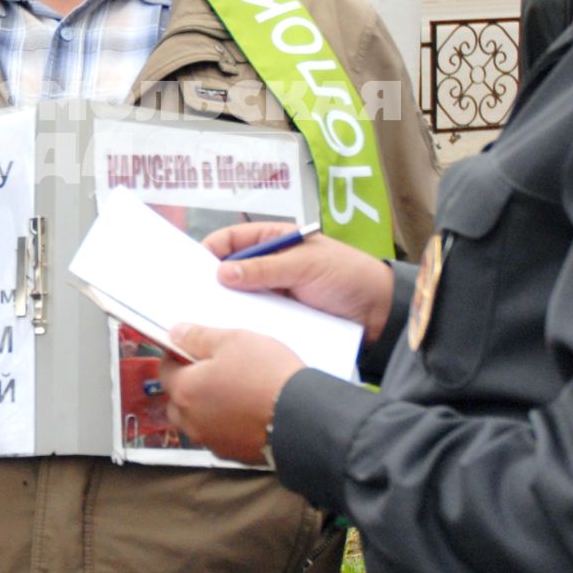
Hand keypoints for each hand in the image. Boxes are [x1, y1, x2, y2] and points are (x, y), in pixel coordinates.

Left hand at [158, 325, 305, 464]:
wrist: (303, 419)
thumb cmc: (267, 375)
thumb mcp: (234, 340)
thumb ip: (198, 337)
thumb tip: (174, 333)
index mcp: (185, 391)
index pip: (164, 371)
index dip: (176, 356)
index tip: (192, 349)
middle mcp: (191, 421)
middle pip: (177, 401)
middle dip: (188, 386)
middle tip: (214, 371)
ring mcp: (212, 441)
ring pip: (197, 421)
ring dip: (205, 408)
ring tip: (233, 392)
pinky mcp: (233, 455)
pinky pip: (219, 436)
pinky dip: (225, 424)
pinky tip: (246, 413)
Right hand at [202, 223, 394, 336]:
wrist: (380, 313)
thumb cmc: (347, 276)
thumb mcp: (305, 266)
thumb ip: (265, 269)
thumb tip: (222, 272)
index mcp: (275, 241)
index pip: (232, 240)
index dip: (210, 249)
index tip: (192, 267)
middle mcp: (270, 265)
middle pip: (230, 269)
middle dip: (212, 280)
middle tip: (191, 296)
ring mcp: (274, 292)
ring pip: (240, 297)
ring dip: (226, 305)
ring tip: (205, 317)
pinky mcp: (281, 317)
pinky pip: (256, 318)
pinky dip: (243, 323)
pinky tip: (231, 333)